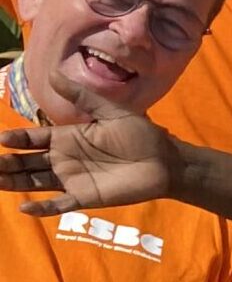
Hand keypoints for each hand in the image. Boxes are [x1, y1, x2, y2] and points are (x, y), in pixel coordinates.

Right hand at [0, 72, 181, 214]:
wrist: (166, 161)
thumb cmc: (141, 135)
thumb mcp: (111, 111)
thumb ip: (82, 96)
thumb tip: (53, 74)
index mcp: (68, 138)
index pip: (32, 139)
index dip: (15, 139)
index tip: (0, 139)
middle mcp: (64, 159)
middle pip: (27, 162)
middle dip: (5, 162)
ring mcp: (72, 179)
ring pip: (34, 182)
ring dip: (13, 182)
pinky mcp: (85, 197)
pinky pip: (59, 204)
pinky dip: (42, 208)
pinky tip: (25, 207)